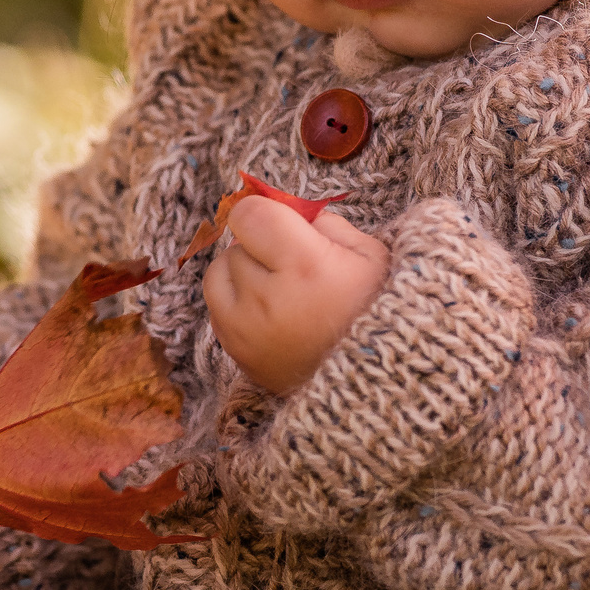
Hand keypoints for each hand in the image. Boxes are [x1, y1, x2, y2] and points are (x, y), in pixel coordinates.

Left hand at [202, 195, 389, 394]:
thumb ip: (326, 222)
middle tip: (291, 267)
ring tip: (275, 289)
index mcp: (305, 265)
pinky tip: (269, 314)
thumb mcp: (369, 254)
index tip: (282, 226)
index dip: (264, 214)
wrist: (371, 379)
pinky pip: (216, 310)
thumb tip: (289, 210)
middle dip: (260, 248)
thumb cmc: (373, 310)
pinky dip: (236, 306)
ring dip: (241, 274)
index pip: (249, 215)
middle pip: (236, 245)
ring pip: (218, 274)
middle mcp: (267, 297)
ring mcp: (246, 329)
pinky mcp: (236, 353)